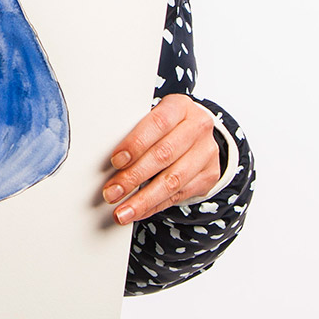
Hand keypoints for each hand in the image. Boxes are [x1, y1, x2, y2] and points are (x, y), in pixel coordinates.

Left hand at [102, 93, 220, 224]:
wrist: (199, 134)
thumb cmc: (168, 125)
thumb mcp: (154, 117)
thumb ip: (136, 132)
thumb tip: (110, 161)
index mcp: (180, 107)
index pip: (158, 123)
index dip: (135, 144)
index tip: (115, 161)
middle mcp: (198, 128)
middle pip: (164, 155)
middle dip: (133, 177)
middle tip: (112, 192)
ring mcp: (206, 153)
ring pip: (173, 181)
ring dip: (143, 200)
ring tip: (122, 211)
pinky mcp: (209, 175)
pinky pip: (179, 195)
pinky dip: (154, 206)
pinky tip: (138, 211)